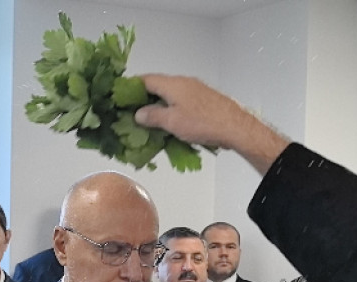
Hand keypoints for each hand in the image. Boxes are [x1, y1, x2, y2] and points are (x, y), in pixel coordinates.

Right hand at [135, 73, 288, 172]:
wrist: (236, 127)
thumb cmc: (204, 123)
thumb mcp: (172, 122)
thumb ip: (153, 116)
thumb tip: (139, 113)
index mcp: (172, 84)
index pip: (145, 79)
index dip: (131, 87)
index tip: (120, 95)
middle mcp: (183, 82)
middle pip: (157, 86)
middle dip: (143, 98)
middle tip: (132, 112)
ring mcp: (195, 90)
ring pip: (170, 94)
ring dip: (158, 105)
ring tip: (149, 121)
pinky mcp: (203, 99)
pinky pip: (181, 101)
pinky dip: (171, 109)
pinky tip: (170, 123)